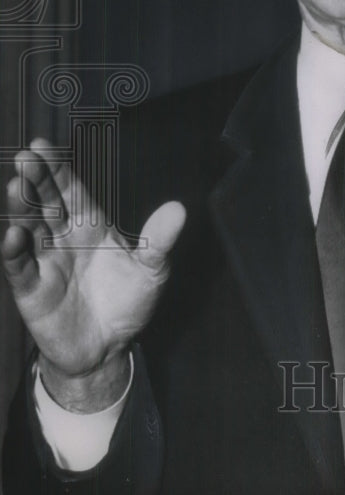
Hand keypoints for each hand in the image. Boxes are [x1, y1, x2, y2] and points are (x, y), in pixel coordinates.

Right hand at [1, 138, 185, 409]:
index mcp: (90, 226)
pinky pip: (20, 267)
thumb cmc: (128, 304)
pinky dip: (14, 251)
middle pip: (46, 203)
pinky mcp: (33, 290)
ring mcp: (46, 262)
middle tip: (27, 157)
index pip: (71, 191)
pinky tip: (13, 234)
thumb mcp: (151, 271)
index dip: (58, 170)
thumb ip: (159, 241)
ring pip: (28, 228)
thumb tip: (178, 209)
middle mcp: (63, 239)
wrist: (109, 349)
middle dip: (36, 180)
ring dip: (21, 207)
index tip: (43, 145)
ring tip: (17, 185)